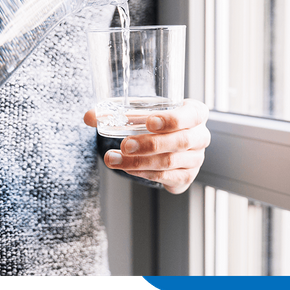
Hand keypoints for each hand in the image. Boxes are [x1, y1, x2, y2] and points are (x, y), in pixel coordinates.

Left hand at [84, 99, 210, 194]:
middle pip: (179, 141)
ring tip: (114, 158)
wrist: (170, 144)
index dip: (171, 119)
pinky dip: (144, 173)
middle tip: (125, 145)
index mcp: (196, 113)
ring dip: (139, 161)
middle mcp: (200, 136)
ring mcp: (196, 158)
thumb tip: (89, 116)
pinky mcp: (186, 176)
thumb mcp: (143, 112)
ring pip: (168, 161)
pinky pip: (165, 177)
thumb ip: (117, 112)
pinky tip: (126, 168)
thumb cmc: (158, 123)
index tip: (149, 122)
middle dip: (149, 144)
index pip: (191, 115)